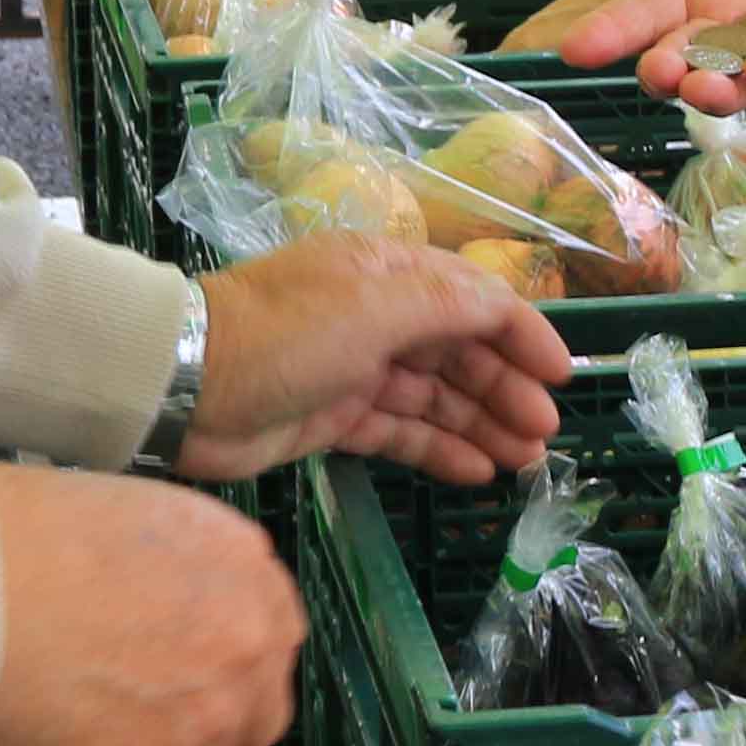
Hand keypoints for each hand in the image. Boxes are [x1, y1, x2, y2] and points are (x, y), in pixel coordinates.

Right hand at [0, 464, 304, 745]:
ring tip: (55, 738)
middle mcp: (242, 651)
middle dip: (187, 729)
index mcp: (243, 573)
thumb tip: (166, 624)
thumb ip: (177, 578)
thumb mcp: (129, 517)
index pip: (262, 646)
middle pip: (241, 721)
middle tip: (114, 719)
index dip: (208, 669)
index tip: (168, 680)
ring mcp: (199, 727)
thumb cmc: (5, 539)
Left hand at [182, 235, 572, 485]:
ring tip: (523, 462)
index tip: (562, 378)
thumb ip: (449, 304)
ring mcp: (354, 369)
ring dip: (481, 424)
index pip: (475, 298)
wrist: (183, 386)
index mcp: (388, 272)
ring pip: (435, 396)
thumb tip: (507, 309)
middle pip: (460, 351)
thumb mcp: (374, 305)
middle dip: (506, 389)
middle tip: (544, 434)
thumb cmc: (283, 334)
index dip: (523, 334)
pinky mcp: (332, 418)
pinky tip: (475, 473)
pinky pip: (401, 432)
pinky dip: (439, 450)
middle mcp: (376, 315)